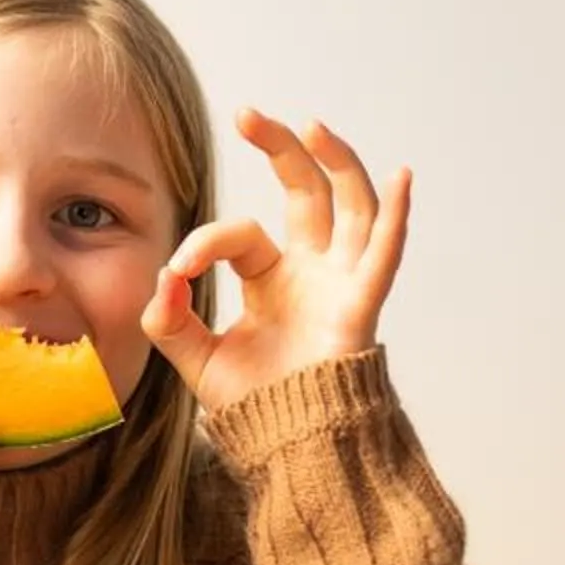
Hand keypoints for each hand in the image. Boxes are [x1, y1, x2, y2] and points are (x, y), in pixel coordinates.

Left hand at [142, 110, 410, 417]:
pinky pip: (384, 254)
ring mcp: (340, 283)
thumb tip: (163, 279)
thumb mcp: (196, 358)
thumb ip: (170, 320)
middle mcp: (311, 271)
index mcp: (272, 279)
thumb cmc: (255, 406)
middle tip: (248, 115)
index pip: (241, 236)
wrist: (288, 450)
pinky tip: (402, 177)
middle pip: (306, 192)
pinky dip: (397, 216)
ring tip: (313, 126)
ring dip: (337, 164)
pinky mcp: (361, 306)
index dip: (205, 243)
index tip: (178, 271)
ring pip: (352, 207)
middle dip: (281, 149)